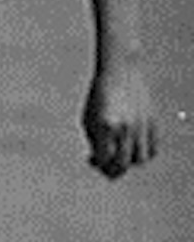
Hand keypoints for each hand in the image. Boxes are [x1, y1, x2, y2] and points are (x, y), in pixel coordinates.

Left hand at [83, 60, 157, 177]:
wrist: (120, 72)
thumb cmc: (98, 96)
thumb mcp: (88, 118)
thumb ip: (94, 141)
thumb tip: (100, 161)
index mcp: (106, 127)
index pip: (104, 160)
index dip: (97, 165)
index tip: (92, 159)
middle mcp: (125, 128)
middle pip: (123, 165)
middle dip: (113, 169)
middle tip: (107, 163)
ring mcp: (142, 126)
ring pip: (140, 159)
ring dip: (130, 162)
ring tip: (120, 152)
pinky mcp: (153, 123)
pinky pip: (152, 149)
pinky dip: (143, 153)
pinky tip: (132, 146)